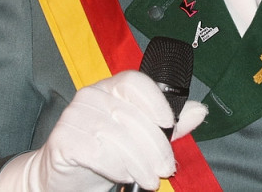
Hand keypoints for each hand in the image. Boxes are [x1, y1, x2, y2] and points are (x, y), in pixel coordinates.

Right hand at [0, 70, 207, 190]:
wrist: (62, 178)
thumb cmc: (104, 155)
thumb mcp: (139, 140)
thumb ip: (167, 126)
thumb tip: (199, 111)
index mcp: (109, 88)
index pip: (133, 81)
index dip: (155, 100)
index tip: (170, 124)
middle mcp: (90, 96)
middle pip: (129, 113)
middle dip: (154, 145)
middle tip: (165, 168)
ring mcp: (73, 116)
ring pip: (115, 134)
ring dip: (138, 161)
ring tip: (149, 179)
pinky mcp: (62, 139)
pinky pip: (95, 150)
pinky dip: (115, 166)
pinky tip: (125, 176)